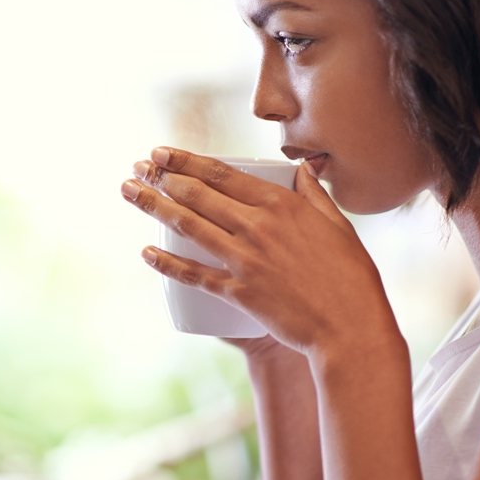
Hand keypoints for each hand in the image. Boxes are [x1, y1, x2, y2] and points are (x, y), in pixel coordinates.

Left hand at [121, 147, 399, 357]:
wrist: (350, 326)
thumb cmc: (351, 275)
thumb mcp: (337, 224)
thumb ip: (314, 193)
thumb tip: (304, 167)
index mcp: (282, 204)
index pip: (221, 173)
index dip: (186, 160)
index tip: (161, 153)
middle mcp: (259, 226)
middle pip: (198, 194)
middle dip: (161, 177)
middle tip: (138, 168)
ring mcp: (246, 260)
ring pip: (189, 226)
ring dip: (154, 206)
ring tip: (129, 192)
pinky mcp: (240, 293)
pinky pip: (195, 275)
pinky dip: (167, 264)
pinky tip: (147, 252)